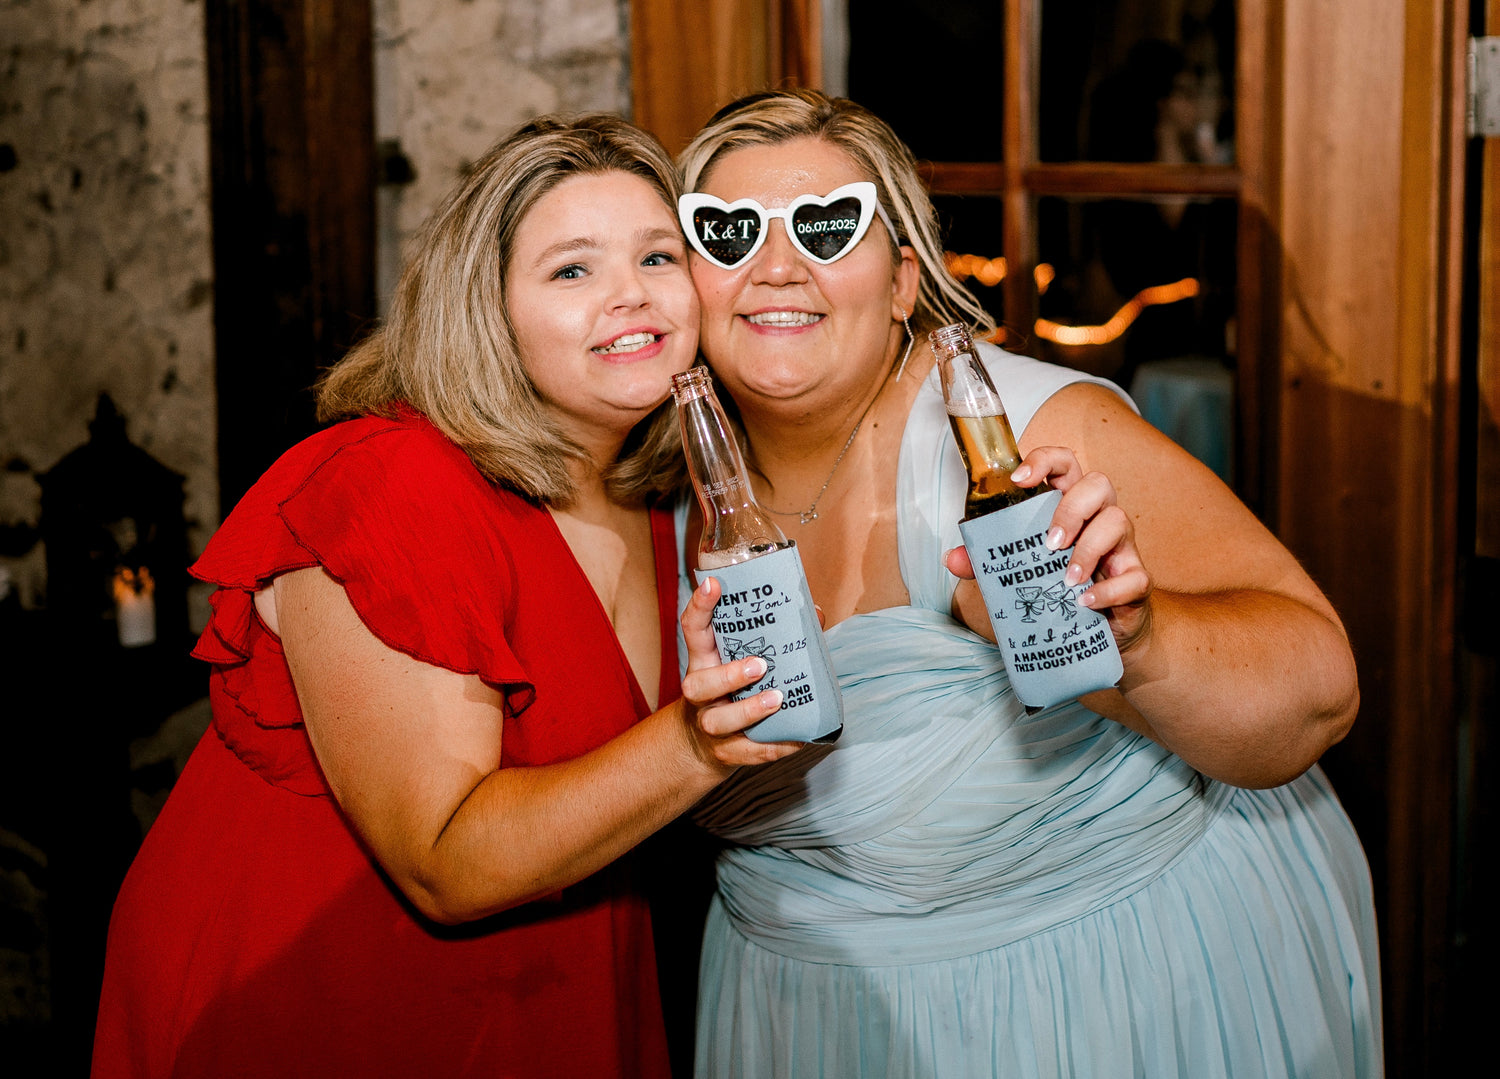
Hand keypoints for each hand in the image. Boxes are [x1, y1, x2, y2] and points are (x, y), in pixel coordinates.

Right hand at [678, 575, 804, 768]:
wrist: (701, 744)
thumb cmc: (730, 690)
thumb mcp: (740, 660)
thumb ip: (774, 638)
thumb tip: (815, 613)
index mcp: (704, 661)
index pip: (693, 630)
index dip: (700, 606)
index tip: (713, 584)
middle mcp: (700, 692)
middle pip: (698, 684)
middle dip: (728, 675)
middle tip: (760, 665)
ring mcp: (709, 724)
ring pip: (718, 721)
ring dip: (748, 711)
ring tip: (777, 699)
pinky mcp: (725, 752)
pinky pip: (747, 752)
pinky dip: (773, 747)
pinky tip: (796, 740)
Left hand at [945, 446, 1152, 652]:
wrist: (1106, 630)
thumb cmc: (1060, 587)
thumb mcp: (1021, 572)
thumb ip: (986, 563)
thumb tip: (952, 559)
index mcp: (1070, 505)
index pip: (1065, 463)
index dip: (1045, 460)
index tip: (1020, 478)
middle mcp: (1099, 518)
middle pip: (1098, 484)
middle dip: (1071, 508)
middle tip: (1049, 543)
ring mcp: (1122, 547)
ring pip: (1119, 521)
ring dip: (1089, 548)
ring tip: (1066, 579)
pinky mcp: (1137, 580)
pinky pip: (1133, 576)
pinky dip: (1108, 590)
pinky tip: (1085, 602)